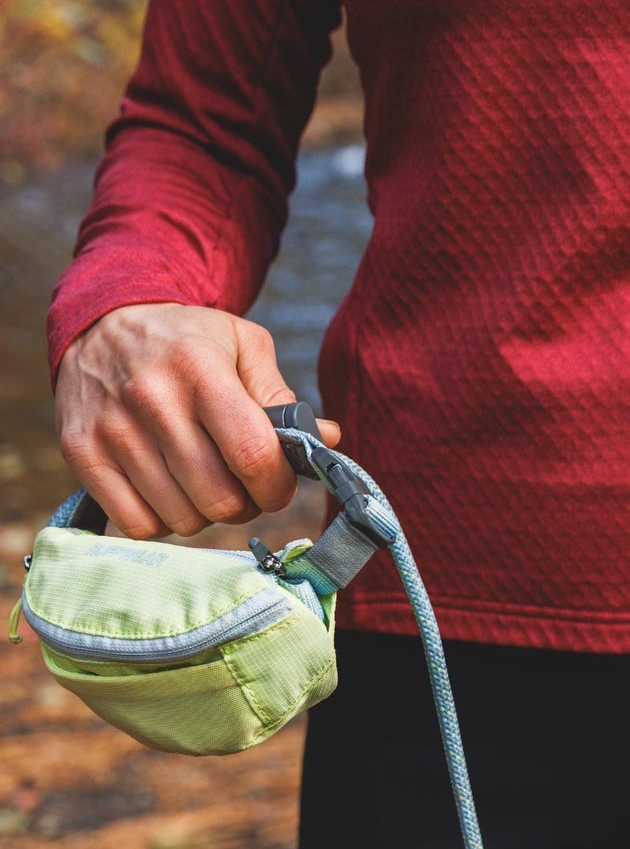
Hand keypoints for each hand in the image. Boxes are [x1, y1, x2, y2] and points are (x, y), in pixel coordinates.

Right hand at [54, 303, 340, 538]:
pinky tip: (168, 491)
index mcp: (200, 369)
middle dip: (246, 505)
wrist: (101, 322)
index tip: (277, 484)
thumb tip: (329, 440)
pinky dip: (161, 521)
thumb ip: (282, 397)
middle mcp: (151, 400)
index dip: (277, 486)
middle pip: (221, 500)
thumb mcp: (242, 346)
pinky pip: (137, 525)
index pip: (253, 455)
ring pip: (183, 519)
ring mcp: (111, 429)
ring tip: (203, 483)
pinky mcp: (80, 453)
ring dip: (204, 514)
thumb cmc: (188, 341)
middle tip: (242, 486)